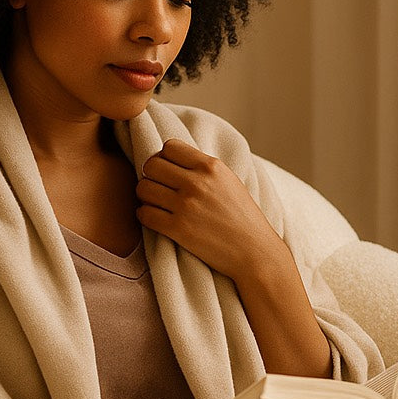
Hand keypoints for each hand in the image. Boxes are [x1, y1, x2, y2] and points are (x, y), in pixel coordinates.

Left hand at [136, 139, 281, 280]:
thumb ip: (203, 168)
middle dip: (151, 175)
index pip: (169, 146)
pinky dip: (146, 216)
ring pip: (143, 188)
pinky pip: (144, 214)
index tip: (169, 171)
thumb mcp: (229, 181)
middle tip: (159, 188)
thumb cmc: (243, 217)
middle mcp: (197, 182)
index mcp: (211, 166)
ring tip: (158, 204)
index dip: (164, 158)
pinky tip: (157, 219)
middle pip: (151, 165)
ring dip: (146, 196)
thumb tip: (171, 158)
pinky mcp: (178, 229)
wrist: (254, 252)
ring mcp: (186, 206)